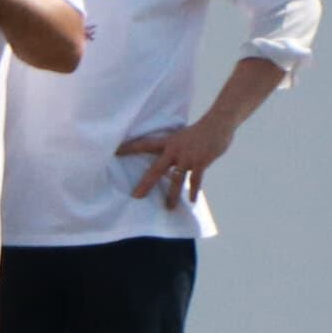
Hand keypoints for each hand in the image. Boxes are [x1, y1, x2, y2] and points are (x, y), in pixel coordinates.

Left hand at [117, 115, 239, 209]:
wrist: (217, 124)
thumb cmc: (199, 131)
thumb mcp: (181, 138)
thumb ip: (174, 151)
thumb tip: (169, 166)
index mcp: (167, 142)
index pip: (143, 145)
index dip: (129, 148)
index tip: (114, 152)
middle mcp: (174, 150)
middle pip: (156, 169)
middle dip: (146, 184)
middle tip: (136, 196)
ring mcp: (187, 157)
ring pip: (176, 180)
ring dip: (172, 195)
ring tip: (168, 208)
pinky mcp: (201, 162)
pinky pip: (195, 180)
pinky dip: (194, 191)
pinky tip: (191, 200)